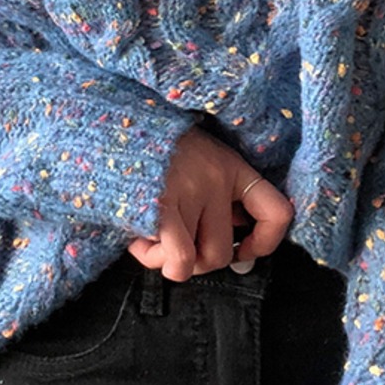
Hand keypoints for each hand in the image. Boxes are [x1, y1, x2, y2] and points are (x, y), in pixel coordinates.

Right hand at [126, 125, 293, 279]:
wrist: (108, 123)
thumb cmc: (149, 150)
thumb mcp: (195, 162)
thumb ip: (216, 201)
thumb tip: (238, 254)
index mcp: (231, 166)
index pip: (277, 213)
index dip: (264, 243)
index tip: (242, 251)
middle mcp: (217, 179)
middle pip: (222, 253)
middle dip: (195, 261)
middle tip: (173, 244)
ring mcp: (192, 191)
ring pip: (196, 261)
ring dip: (168, 261)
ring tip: (150, 238)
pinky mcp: (163, 205)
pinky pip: (179, 260)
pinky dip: (157, 261)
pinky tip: (140, 242)